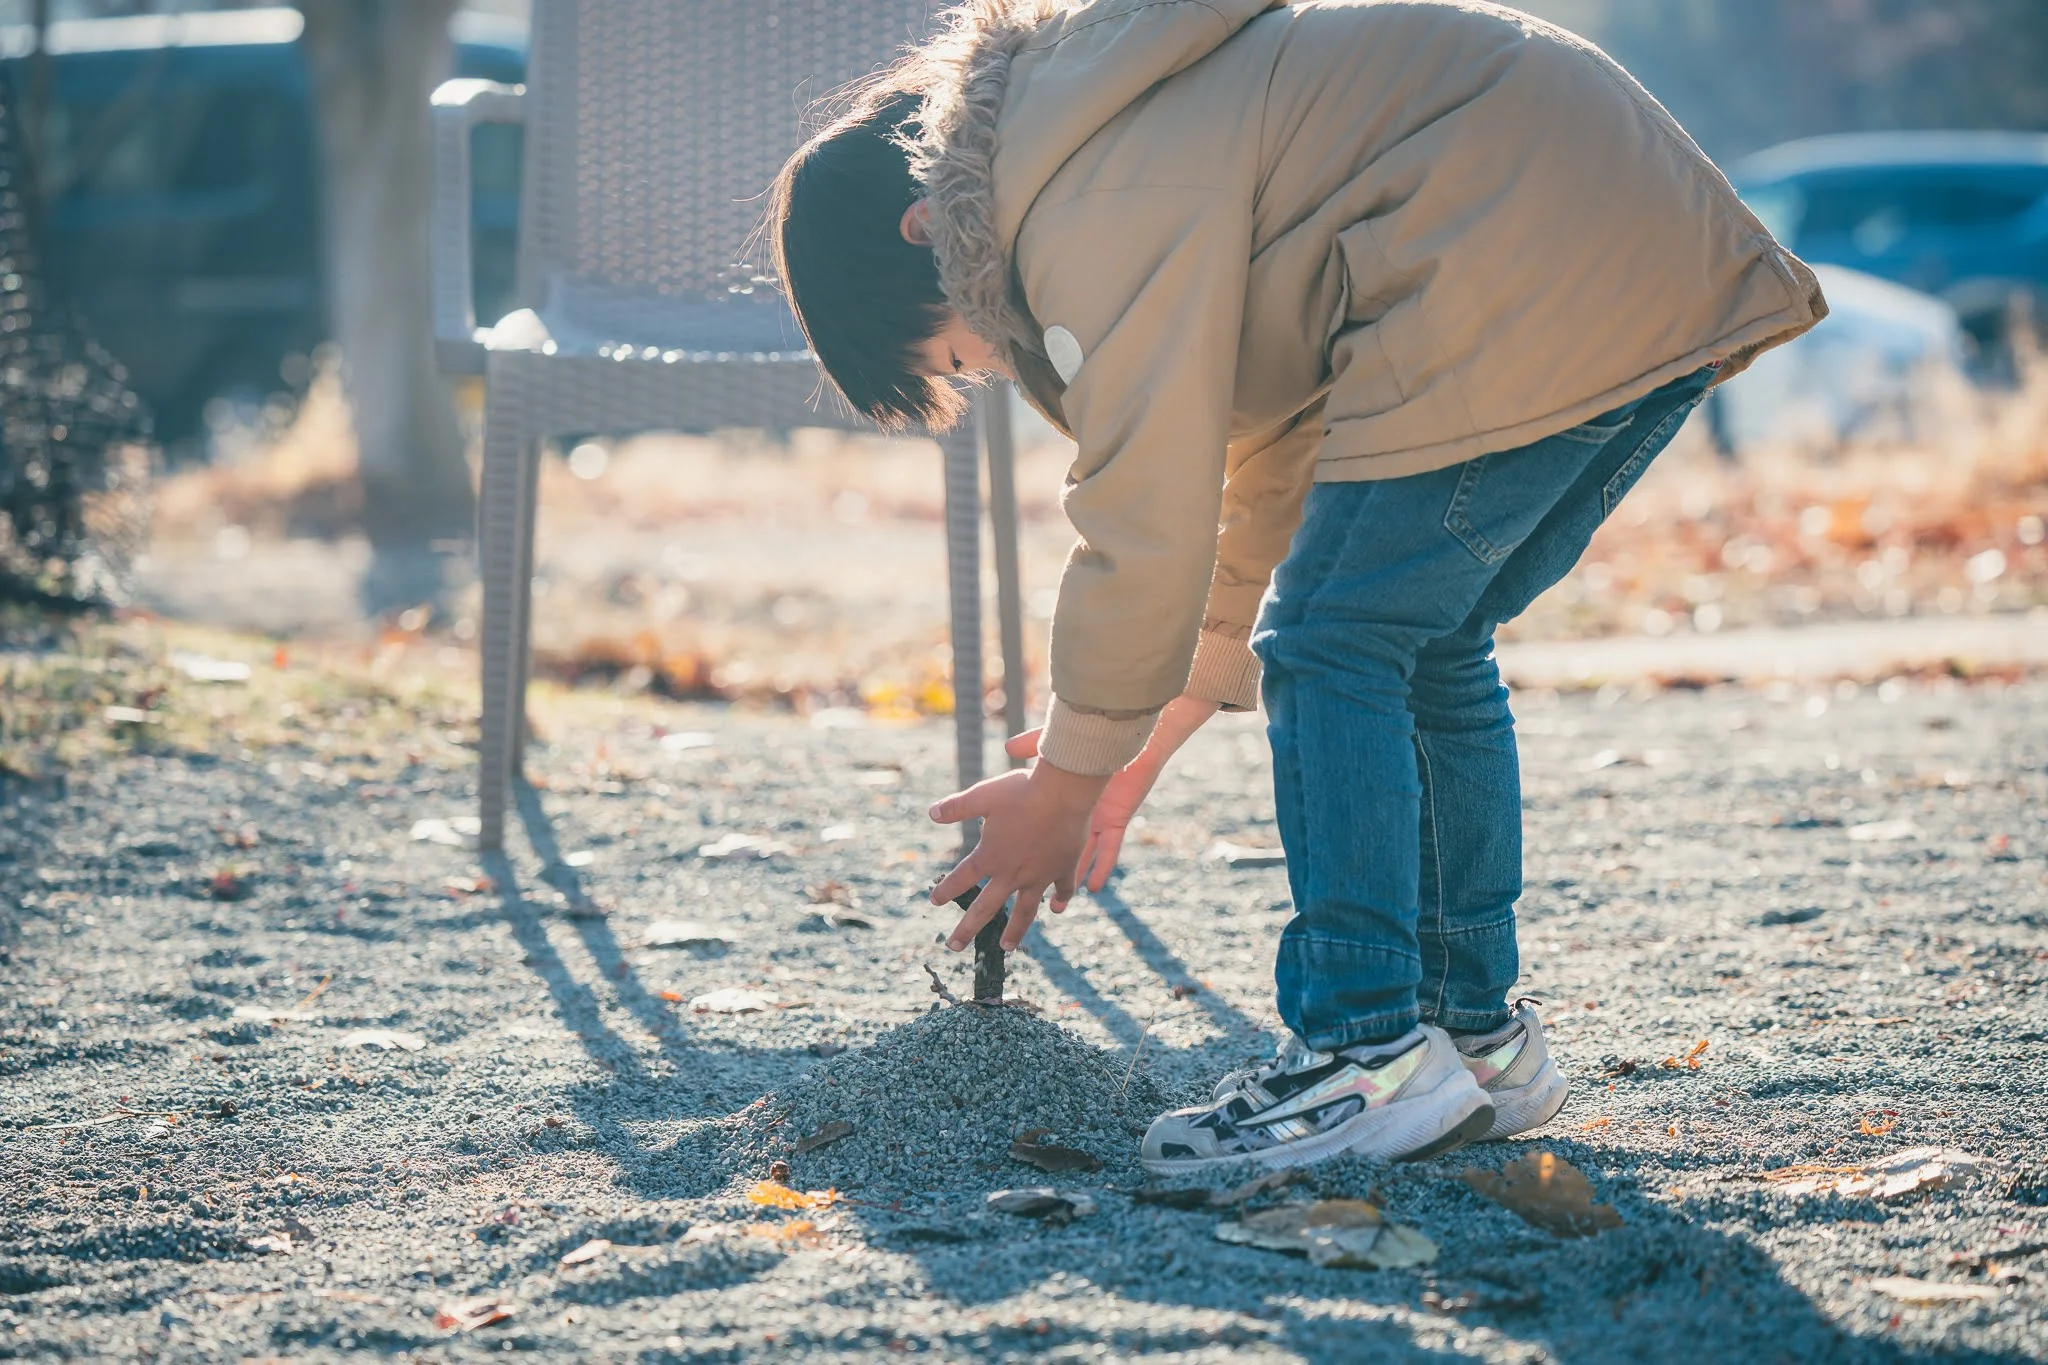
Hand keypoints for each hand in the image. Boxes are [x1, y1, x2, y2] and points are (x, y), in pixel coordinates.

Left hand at [928, 760, 1107, 951]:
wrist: (1065, 792)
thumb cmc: (1022, 791)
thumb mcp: (983, 795)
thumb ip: (956, 807)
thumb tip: (930, 813)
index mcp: (990, 856)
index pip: (962, 878)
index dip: (946, 890)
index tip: (934, 901)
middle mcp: (1012, 873)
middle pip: (986, 908)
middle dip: (968, 929)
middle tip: (955, 946)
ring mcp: (1039, 875)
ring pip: (1025, 911)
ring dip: (1015, 931)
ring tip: (1006, 948)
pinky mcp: (1063, 869)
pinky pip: (1063, 890)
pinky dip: (1060, 900)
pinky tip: (1057, 908)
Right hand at [1004, 729, 1159, 892]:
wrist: (1123, 735)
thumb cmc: (1087, 739)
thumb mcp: (1052, 744)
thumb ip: (1030, 744)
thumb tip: (1006, 747)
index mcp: (1066, 803)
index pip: (1046, 831)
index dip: (1031, 849)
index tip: (1014, 865)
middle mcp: (1081, 818)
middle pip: (1062, 855)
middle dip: (1047, 878)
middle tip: (1031, 897)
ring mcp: (1099, 821)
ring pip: (1084, 859)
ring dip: (1071, 882)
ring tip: (1057, 907)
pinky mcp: (1117, 820)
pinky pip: (1110, 850)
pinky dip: (1101, 868)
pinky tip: (1093, 887)